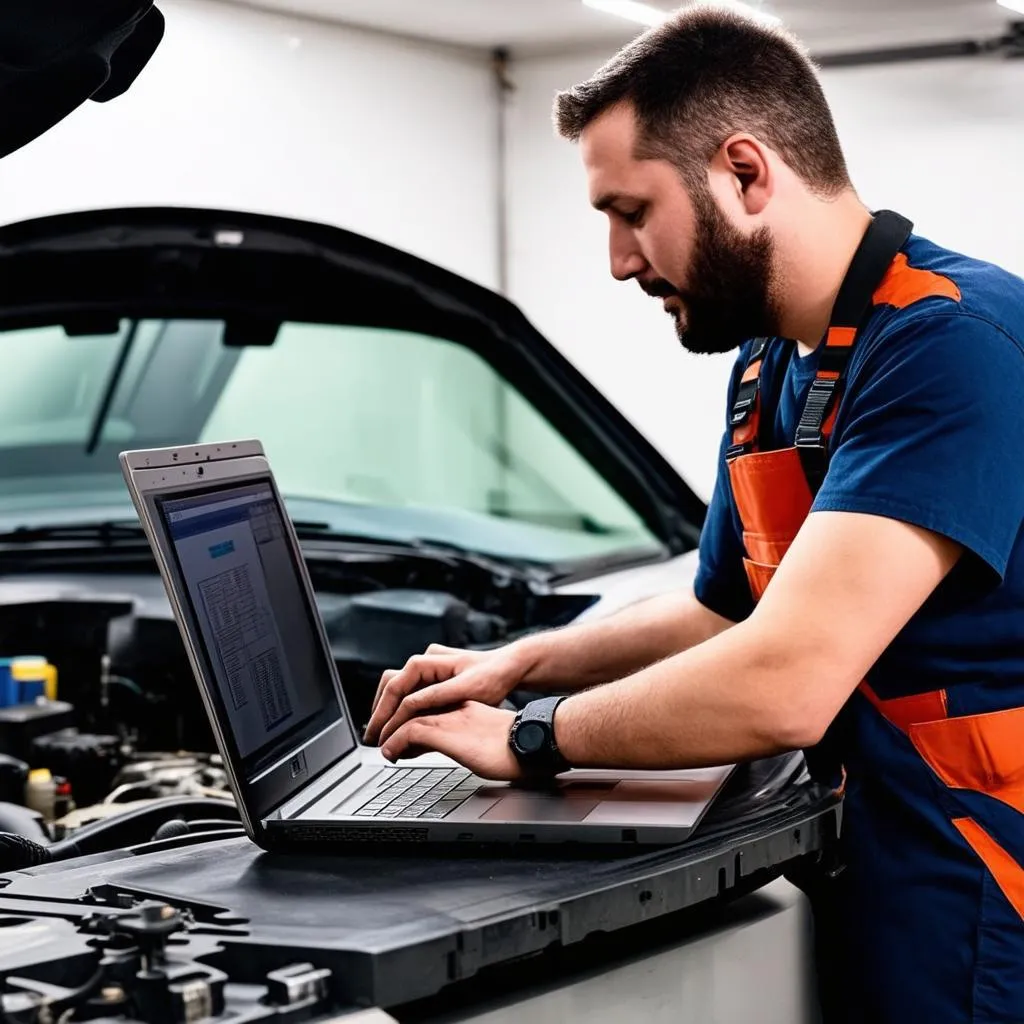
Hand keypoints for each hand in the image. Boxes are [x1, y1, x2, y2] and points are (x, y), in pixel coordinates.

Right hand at [363, 643, 529, 746]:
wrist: (511, 667)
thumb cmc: (493, 677)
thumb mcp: (464, 690)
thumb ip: (434, 698)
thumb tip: (406, 708)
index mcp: (425, 662)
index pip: (394, 690)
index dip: (383, 715)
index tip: (377, 736)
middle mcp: (422, 662)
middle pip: (389, 688)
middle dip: (379, 714)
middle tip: (372, 739)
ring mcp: (428, 669)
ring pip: (397, 691)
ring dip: (389, 712)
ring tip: (384, 735)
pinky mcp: (434, 678)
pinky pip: (410, 693)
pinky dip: (402, 710)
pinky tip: (402, 727)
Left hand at [380, 702, 521, 780]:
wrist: (531, 742)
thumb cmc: (519, 746)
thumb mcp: (488, 738)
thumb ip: (471, 739)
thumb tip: (461, 751)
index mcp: (466, 708)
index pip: (429, 710)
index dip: (411, 723)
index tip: (403, 741)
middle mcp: (455, 709)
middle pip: (414, 709)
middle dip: (395, 724)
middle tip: (385, 742)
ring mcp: (450, 718)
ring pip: (406, 717)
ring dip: (390, 733)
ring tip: (384, 749)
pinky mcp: (446, 731)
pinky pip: (410, 732)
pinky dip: (395, 742)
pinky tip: (391, 754)